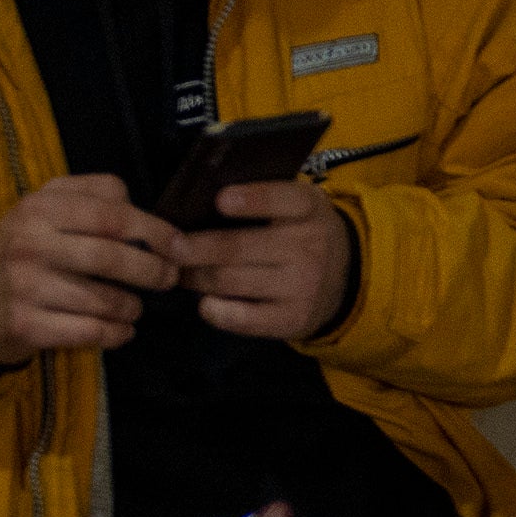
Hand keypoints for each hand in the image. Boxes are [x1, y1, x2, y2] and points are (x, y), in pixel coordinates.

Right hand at [0, 175, 180, 360]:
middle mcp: (30, 245)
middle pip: (111, 257)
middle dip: (152, 271)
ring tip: (135, 306)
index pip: (111, 215)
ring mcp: (26, 287)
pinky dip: (117, 333)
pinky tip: (122, 329)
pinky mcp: (27, 325)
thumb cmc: (26, 246)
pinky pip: (91, 332)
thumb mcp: (47, 206)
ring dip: (133, 306)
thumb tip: (136, 204)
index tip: (179, 246)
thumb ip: (92, 194)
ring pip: (105, 300)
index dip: (154, 231)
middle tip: (168, 278)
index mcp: (39, 208)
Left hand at [172, 176, 354, 343]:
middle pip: (240, 247)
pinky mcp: (293, 318)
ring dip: (197, 277)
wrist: (346, 279)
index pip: (283, 200)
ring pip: (233, 281)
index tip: (220, 200)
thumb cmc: (302, 232)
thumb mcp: (297, 206)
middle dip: (197, 248)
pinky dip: (218, 312)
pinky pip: (246, 319)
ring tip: (178, 272)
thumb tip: (200, 199)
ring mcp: (302, 286)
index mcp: (309, 210)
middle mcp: (308, 248)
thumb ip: (264, 197)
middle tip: (170, 247)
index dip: (252, 200)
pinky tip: (205, 304)